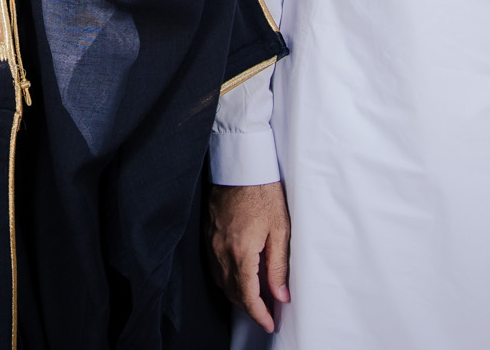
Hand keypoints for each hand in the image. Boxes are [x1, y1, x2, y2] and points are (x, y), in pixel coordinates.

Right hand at [208, 181, 290, 332]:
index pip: (247, 295)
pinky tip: (238, 278)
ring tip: (255, 300)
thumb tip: (280, 294)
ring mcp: (212, 243)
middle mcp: (221, 250)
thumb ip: (278, 266)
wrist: (241, 167)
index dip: (258, 314)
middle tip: (265, 315)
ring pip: (221, 281)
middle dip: (248, 308)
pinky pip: (215, 267)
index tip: (268, 323)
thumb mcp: (280, 230)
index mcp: (241, 252)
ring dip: (237, 295)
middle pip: (232, 292)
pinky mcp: (208, 234)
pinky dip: (226, 279)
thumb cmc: (263, 193)